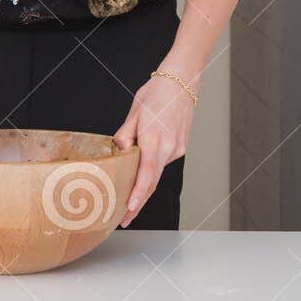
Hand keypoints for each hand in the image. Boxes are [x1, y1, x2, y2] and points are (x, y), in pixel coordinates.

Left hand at [111, 64, 195, 226]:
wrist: (181, 82)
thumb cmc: (156, 93)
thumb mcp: (134, 113)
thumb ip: (125, 135)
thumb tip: (119, 152)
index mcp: (154, 139)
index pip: (146, 175)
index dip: (138, 196)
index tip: (129, 210)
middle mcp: (168, 148)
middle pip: (152, 182)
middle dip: (138, 202)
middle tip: (124, 218)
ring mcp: (177, 148)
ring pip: (157, 172)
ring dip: (144, 185)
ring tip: (128, 199)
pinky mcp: (180, 146)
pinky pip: (163, 161)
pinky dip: (152, 168)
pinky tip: (142, 167)